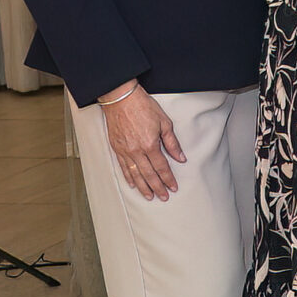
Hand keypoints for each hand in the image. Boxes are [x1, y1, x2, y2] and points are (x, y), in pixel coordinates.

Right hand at [100, 85, 183, 201]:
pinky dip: (129, 177)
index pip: (161, 167)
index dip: (168, 178)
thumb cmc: (143, 107)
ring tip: (149, 196)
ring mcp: (124, 150)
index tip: (173, 187)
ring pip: (135, 174)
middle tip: (163, 197)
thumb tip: (180, 158)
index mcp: (150, 144)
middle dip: (157, 187)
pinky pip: (123, 167)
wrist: (120, 99)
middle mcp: (136, 150)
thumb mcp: (164, 122)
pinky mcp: (116, 148)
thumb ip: (172, 143)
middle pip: (148, 174)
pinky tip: (133, 184)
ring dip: (143, 187)